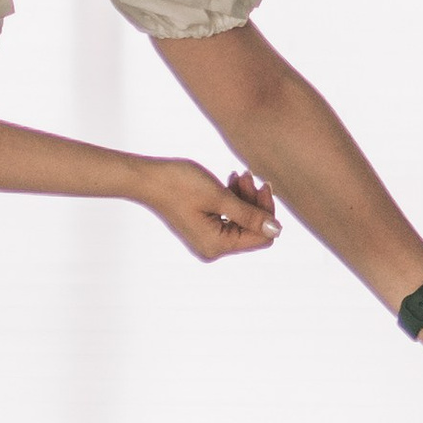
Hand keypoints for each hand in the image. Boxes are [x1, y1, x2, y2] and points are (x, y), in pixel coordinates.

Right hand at [138, 157, 280, 262]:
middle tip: (247, 175)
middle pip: (252, 229)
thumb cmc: (180, 184)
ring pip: (241, 221)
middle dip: (254, 202)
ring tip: (238, 175)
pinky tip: (229, 181)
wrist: (146, 178)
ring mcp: (207, 239)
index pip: (261, 236)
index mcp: (217, 245)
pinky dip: (232, 200)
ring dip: (244, 197)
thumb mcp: (219, 197)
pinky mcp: (202, 229)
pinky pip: (228, 218)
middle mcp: (213, 248)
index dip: (267, 211)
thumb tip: (276, 230)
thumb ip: (250, 215)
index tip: (263, 184)